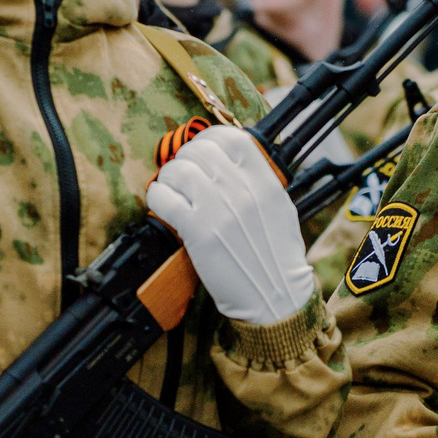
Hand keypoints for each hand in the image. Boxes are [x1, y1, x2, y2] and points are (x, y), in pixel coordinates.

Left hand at [143, 126, 314, 326]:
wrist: (276, 298)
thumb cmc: (278, 259)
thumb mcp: (280, 210)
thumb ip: (260, 182)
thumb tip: (232, 162)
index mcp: (265, 183)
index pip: (232, 138)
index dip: (210, 139)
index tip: (203, 151)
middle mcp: (242, 191)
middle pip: (200, 150)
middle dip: (186, 159)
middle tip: (183, 175)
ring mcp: (219, 210)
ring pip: (178, 170)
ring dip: (168, 178)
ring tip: (171, 191)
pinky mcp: (198, 232)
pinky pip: (164, 197)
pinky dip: (157, 196)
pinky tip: (163, 205)